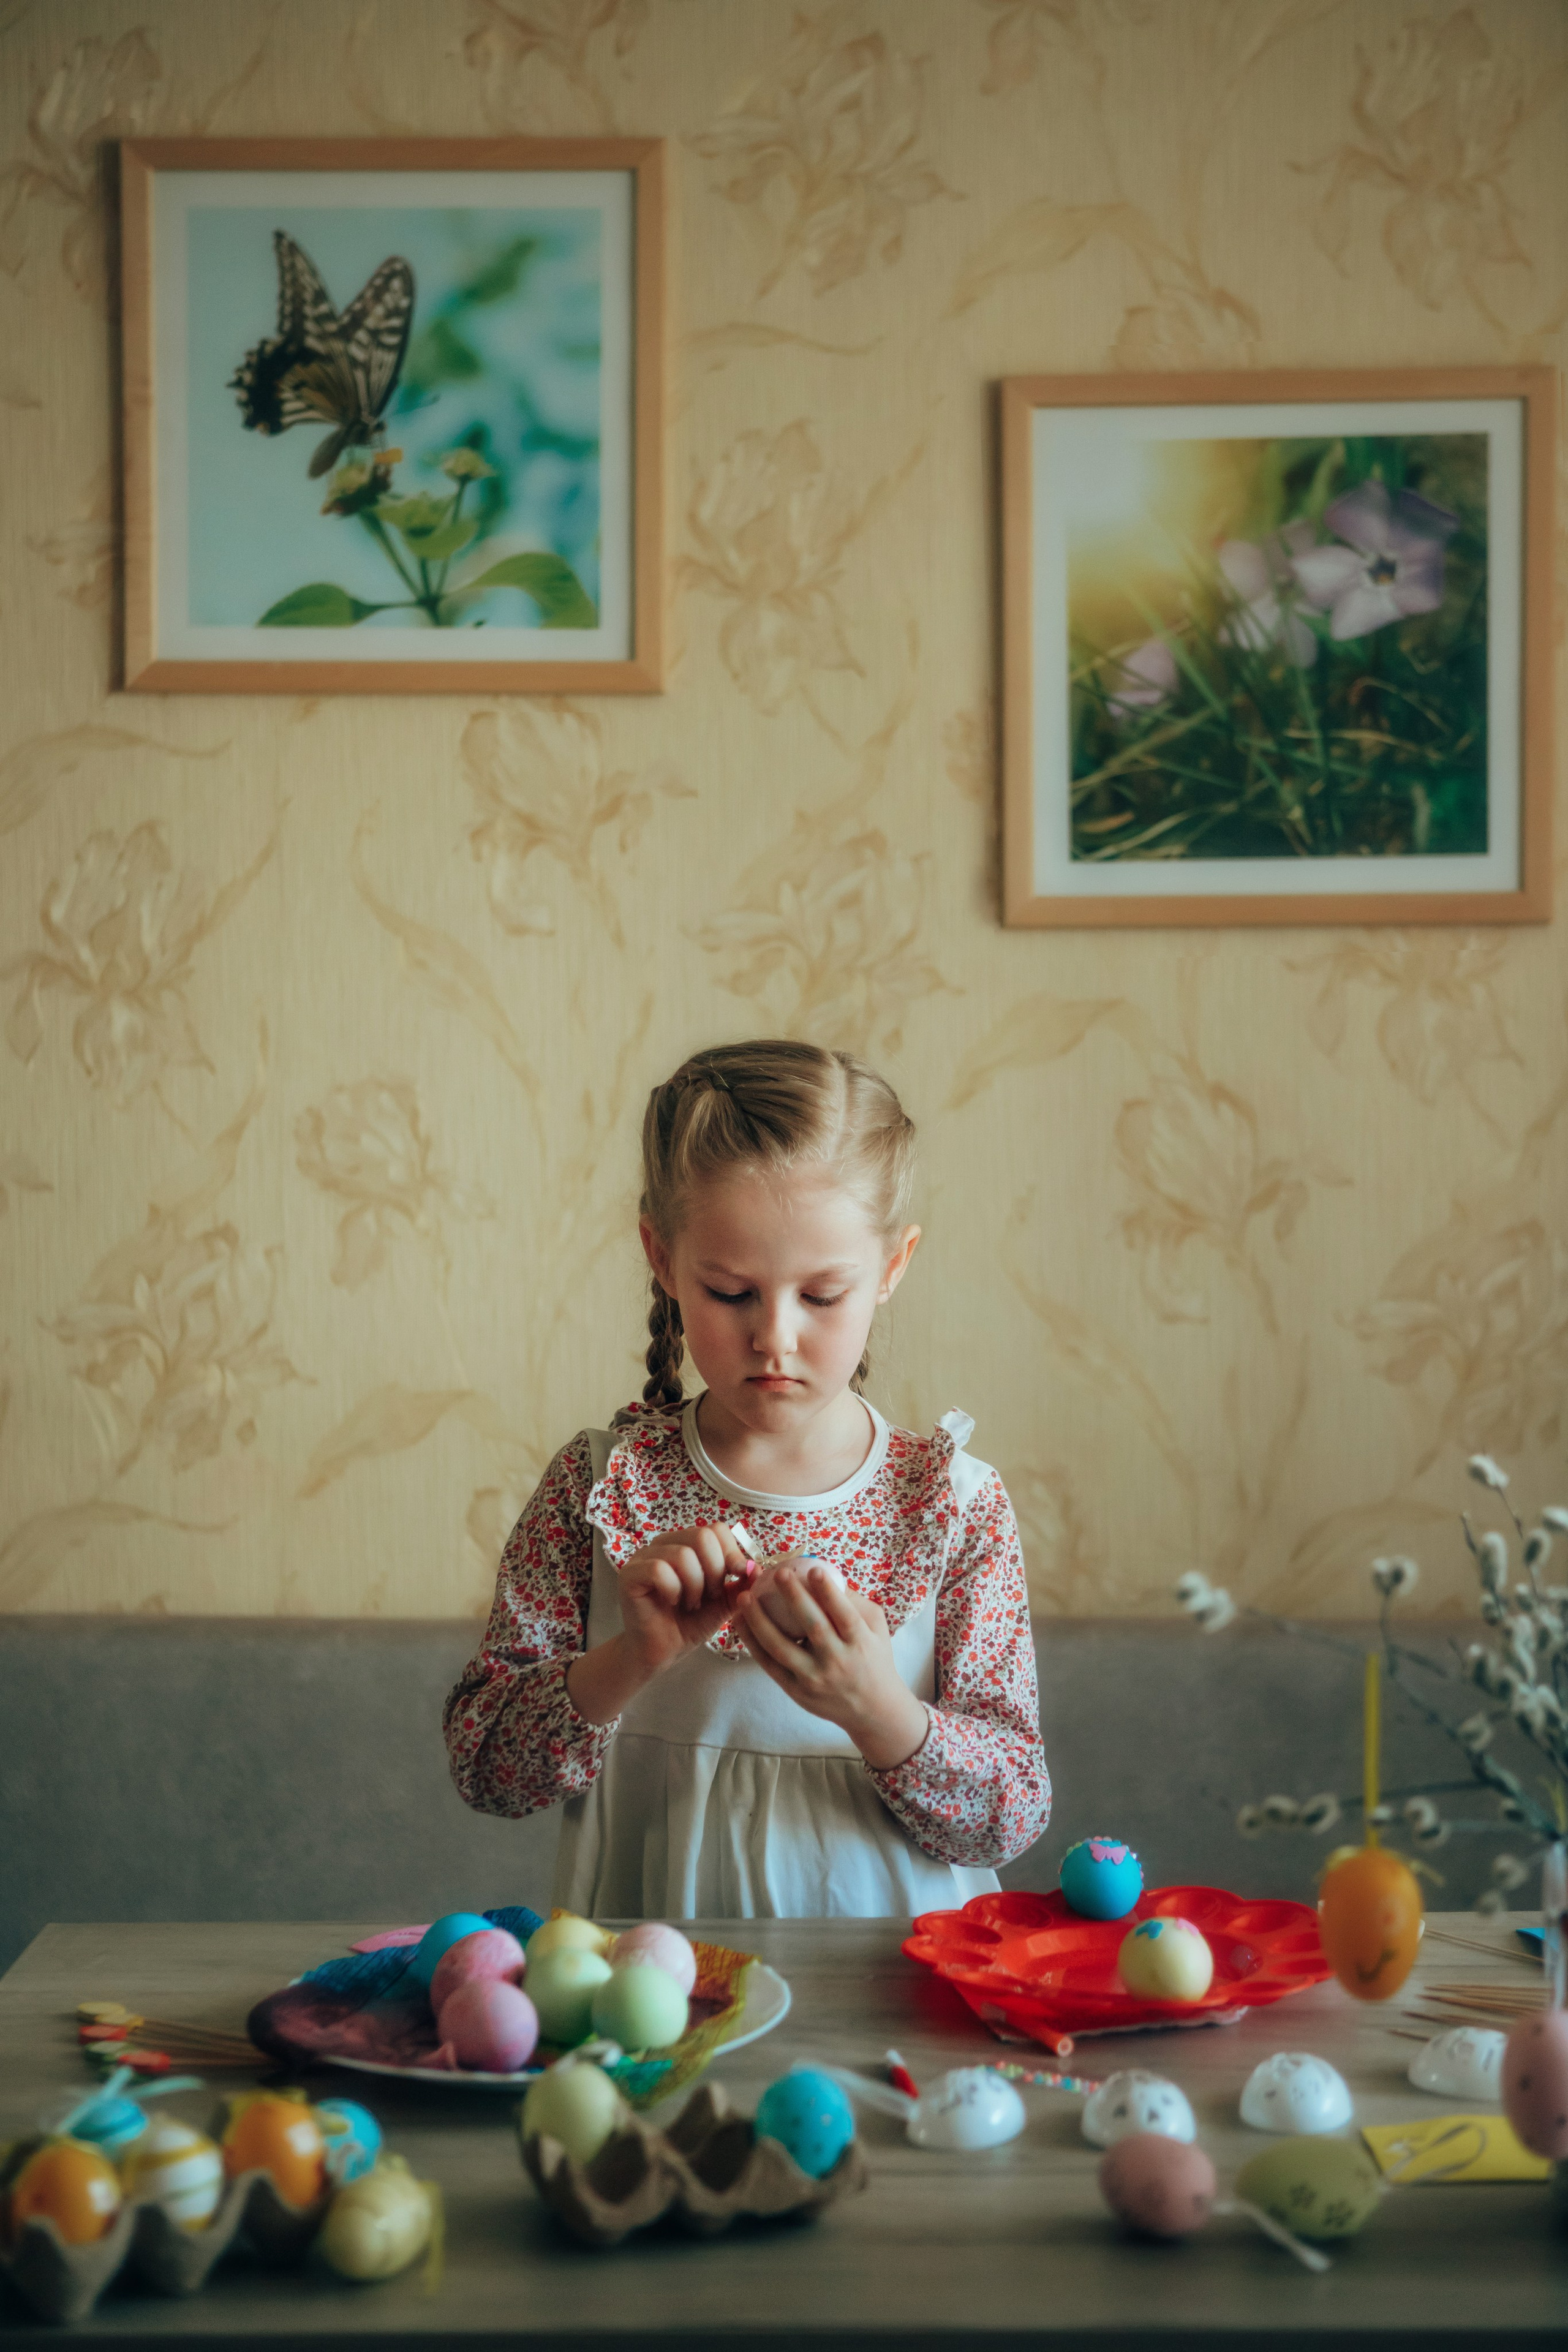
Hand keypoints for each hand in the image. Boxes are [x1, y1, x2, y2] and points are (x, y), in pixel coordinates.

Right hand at [616, 1522, 754, 1675]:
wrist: (661, 1652)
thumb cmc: (689, 1624)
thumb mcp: (723, 1603)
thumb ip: (739, 1584)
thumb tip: (756, 1568)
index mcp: (687, 1543)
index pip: (716, 1529)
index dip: (731, 1554)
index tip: (733, 1580)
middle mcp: (664, 1543)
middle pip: (702, 1536)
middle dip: (714, 1571)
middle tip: (709, 1596)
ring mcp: (644, 1556)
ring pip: (682, 1555)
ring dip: (695, 1586)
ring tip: (690, 1603)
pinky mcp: (629, 1574)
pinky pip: (659, 1570)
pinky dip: (673, 1590)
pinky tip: (672, 1603)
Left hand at [736, 1560, 929, 1770]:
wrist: (873, 1709)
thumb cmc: (874, 1659)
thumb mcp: (876, 1628)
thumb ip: (855, 1602)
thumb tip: (824, 1572)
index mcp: (860, 1644)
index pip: (845, 1615)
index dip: (829, 1592)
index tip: (813, 1568)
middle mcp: (838, 1662)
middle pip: (813, 1627)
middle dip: (794, 1598)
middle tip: (778, 1573)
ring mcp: (814, 1679)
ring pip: (782, 1648)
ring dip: (760, 1621)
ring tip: (745, 1597)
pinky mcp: (796, 1691)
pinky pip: (770, 1665)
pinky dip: (753, 1643)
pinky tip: (741, 1622)